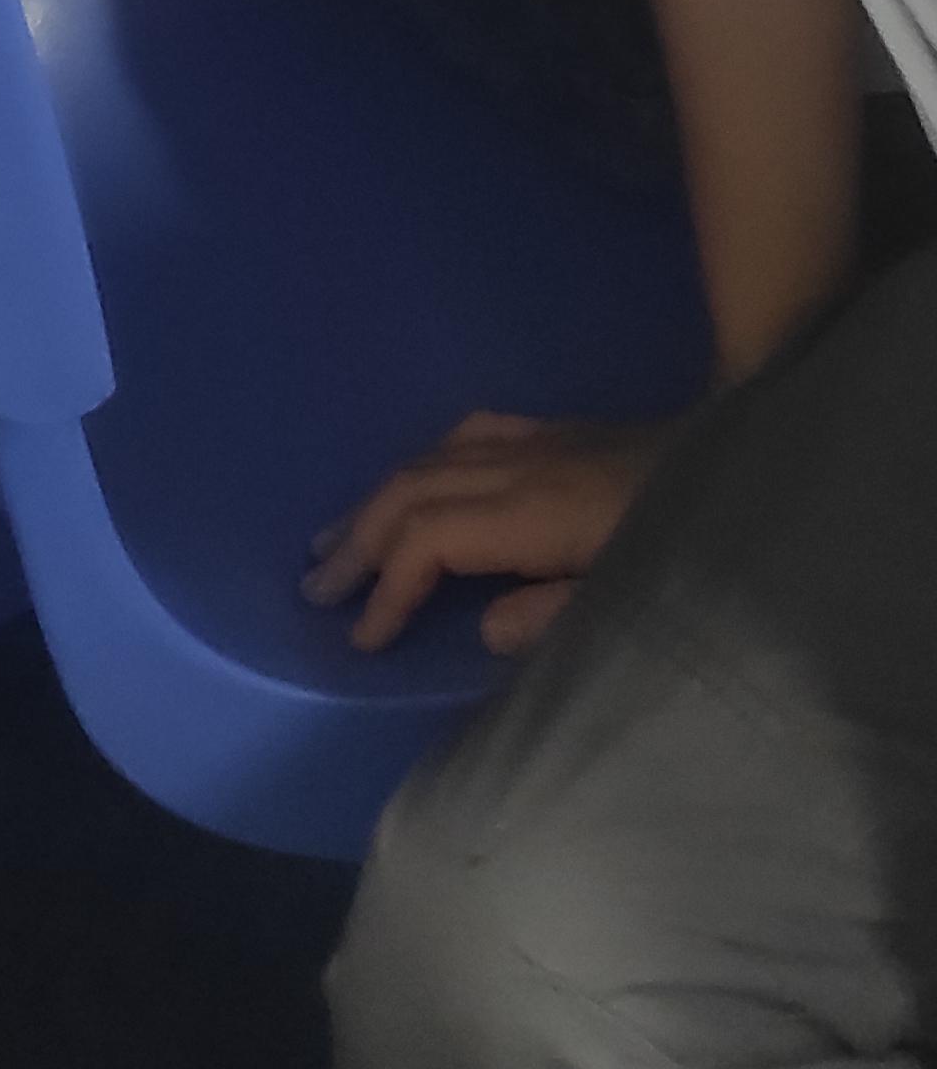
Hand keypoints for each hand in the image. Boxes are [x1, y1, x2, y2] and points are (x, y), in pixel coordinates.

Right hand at [303, 411, 676, 656]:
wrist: (754, 453)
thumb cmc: (697, 542)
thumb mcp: (633, 598)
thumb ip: (556, 617)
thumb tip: (482, 629)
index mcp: (538, 510)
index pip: (433, 541)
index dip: (389, 587)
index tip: (361, 636)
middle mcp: (524, 465)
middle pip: (414, 491)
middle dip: (358, 539)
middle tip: (313, 588)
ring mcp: (539, 441)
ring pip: (430, 459)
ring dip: (376, 500)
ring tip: (331, 541)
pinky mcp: (559, 432)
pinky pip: (468, 435)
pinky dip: (422, 462)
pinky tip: (407, 482)